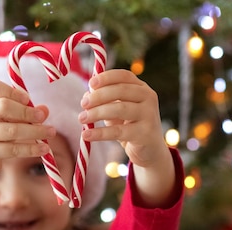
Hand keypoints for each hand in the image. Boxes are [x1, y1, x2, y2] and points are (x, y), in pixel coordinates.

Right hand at [0, 78, 54, 183]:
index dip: (12, 91)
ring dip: (35, 131)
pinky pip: (13, 149)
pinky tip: (44, 149)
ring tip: (51, 132)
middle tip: (42, 117)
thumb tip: (45, 110)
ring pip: (12, 130)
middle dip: (27, 111)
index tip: (28, 99)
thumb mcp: (0, 121)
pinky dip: (32, 148)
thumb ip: (20, 113)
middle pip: (3, 106)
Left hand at [78, 69, 175, 206]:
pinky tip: (86, 135)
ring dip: (97, 113)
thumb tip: (86, 96)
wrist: (149, 151)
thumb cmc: (130, 127)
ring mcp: (149, 115)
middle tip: (83, 104)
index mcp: (141, 88)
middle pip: (121, 90)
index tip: (90, 83)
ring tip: (81, 119)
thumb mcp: (116, 111)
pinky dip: (100, 133)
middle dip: (99, 96)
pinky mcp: (144, 134)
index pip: (124, 76)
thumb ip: (104, 101)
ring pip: (120, 109)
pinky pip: (118, 131)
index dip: (106, 77)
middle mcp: (148, 98)